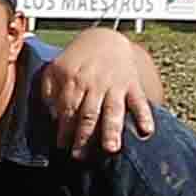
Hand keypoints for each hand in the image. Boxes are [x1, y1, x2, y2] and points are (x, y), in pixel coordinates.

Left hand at [41, 28, 164, 154]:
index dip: (64, 128)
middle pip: (89, 114)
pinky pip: (140, 102)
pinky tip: (146, 132)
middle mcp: (94, 84)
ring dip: (112, 130)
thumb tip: (51, 116)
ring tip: (112, 149)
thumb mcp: (55, 69)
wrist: (106, 39)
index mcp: (73, 81)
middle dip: (85, 136)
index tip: (61, 146)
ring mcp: (115, 85)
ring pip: (113, 110)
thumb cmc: (77, 60)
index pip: (67, 110)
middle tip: (80, 156)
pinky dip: (145, 116)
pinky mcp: (133, 85)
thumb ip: (49, 91)